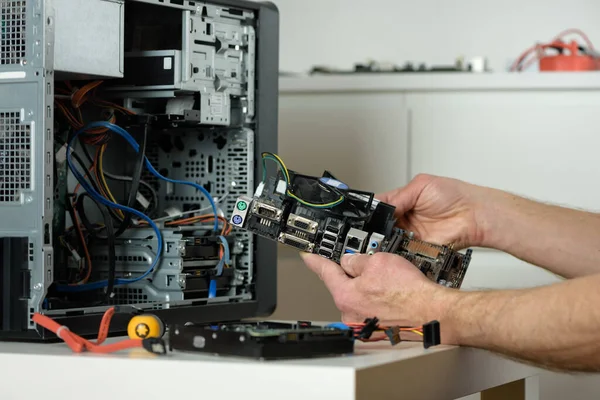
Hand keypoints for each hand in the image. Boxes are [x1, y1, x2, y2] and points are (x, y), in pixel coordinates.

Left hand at [300, 252, 450, 326]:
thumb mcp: (378, 261)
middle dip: (353, 273)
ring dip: (369, 286)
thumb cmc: (409, 293)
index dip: (314, 260)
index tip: (307, 256)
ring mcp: (362, 323)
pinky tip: (393, 295)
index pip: (324, 272)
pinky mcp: (376, 328)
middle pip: (343, 284)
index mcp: (345, 295)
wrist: (433, 314)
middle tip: (372, 265)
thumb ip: (357, 259)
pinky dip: (379, 299)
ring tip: (391, 283)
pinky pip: (372, 307)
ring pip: (360, 296)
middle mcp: (350, 313)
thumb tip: (350, 260)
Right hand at [377, 174, 488, 249]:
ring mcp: (411, 234)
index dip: (371, 211)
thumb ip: (399, 196)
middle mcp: (405, 218)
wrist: (474, 215)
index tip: (364, 217)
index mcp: (403, 200)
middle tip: (372, 229)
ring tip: (382, 237)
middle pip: (381, 225)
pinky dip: (397, 251)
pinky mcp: (418, 247)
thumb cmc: (455, 195)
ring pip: (389, 239)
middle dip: (375, 228)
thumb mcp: (421, 186)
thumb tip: (382, 206)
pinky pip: (403, 251)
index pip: (380, 206)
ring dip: (385, 240)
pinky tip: (395, 246)